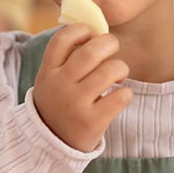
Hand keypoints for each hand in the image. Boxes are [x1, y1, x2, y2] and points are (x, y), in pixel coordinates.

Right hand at [30, 23, 131, 151]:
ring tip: (117, 76)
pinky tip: (118, 96)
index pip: (62, 39)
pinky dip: (125, 93)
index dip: (81, 30)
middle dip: (110, 43)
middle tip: (113, 48)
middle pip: (92, 51)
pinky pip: (122, 96)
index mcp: (48, 71)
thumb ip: (66, 57)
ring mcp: (75, 104)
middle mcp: (60, 86)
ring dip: (121, 68)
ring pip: (111, 70)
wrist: (52, 143)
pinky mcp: (92, 121)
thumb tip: (96, 30)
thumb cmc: (60, 101)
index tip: (90, 34)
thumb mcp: (52, 78)